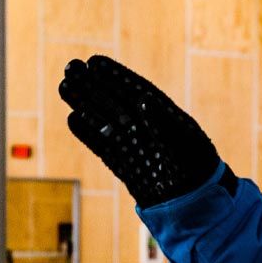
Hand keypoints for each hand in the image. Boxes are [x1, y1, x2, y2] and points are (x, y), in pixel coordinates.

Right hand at [58, 55, 222, 206]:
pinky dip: (88, 133)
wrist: (195, 199)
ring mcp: (133, 143)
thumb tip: (142, 101)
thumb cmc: (196, 166)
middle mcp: (144, 125)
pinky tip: (73, 118)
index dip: (114, 76)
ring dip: (84, 104)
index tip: (94, 62)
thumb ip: (162, 121)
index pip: (134, 89)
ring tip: (64, 87)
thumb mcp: (184, 140)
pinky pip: (103, 146)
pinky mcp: (124, 163)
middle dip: (92, 85)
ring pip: (104, 120)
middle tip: (70, 67)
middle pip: (114, 101)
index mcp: (161, 112)